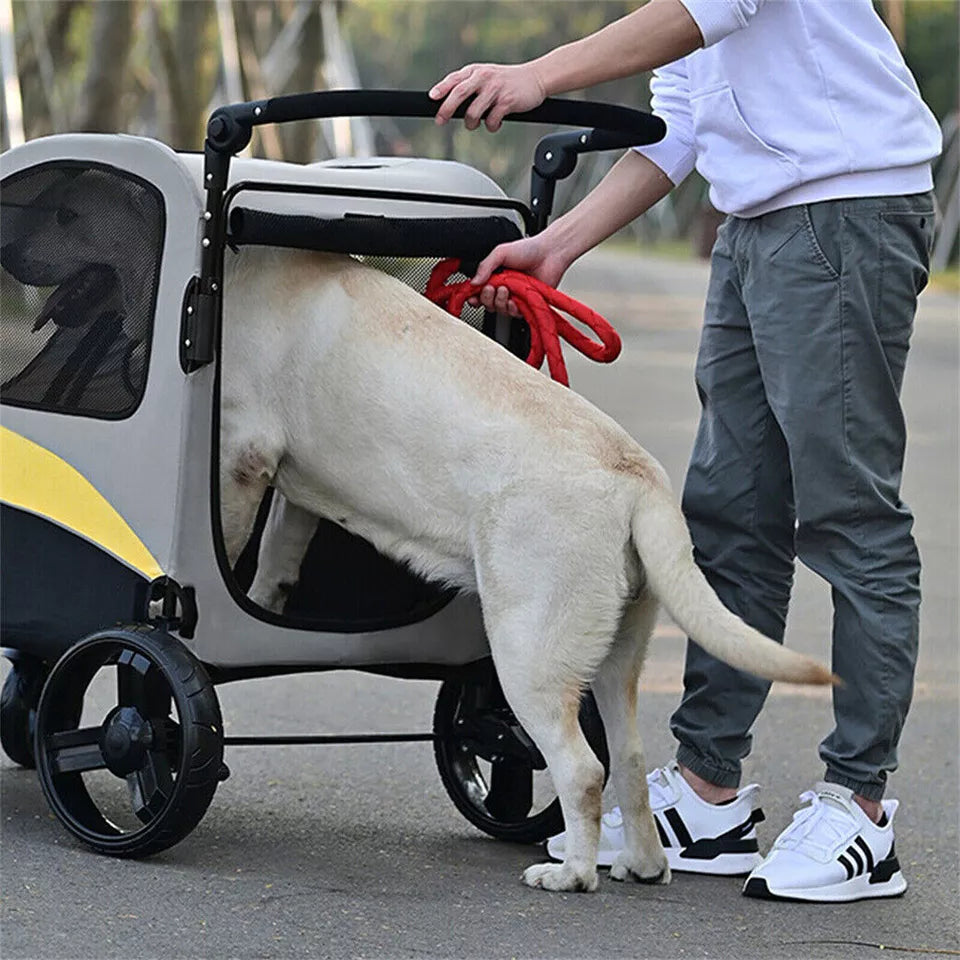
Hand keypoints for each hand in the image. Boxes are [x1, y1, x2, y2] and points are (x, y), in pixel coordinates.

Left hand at [429, 62, 545, 131]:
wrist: (535, 78)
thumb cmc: (506, 82)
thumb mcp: (486, 77)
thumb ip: (468, 86)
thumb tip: (447, 105)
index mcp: (476, 71)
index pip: (454, 79)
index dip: (441, 89)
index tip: (431, 99)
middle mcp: (484, 77)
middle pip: (459, 94)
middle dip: (447, 109)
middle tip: (440, 121)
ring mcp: (495, 89)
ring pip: (473, 112)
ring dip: (471, 123)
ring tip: (475, 124)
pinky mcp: (507, 101)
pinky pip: (491, 120)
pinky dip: (491, 126)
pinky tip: (495, 123)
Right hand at [467, 235, 569, 314]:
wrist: (550, 254)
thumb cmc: (529, 250)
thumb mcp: (500, 252)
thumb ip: (485, 266)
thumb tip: (473, 282)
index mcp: (495, 276)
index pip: (479, 291)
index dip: (474, 296)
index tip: (472, 295)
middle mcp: (504, 288)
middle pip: (487, 303)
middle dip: (486, 298)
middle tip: (490, 289)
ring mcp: (515, 297)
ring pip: (500, 310)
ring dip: (499, 302)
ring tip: (505, 290)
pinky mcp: (526, 305)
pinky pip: (514, 314)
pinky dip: (512, 309)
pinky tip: (513, 300)